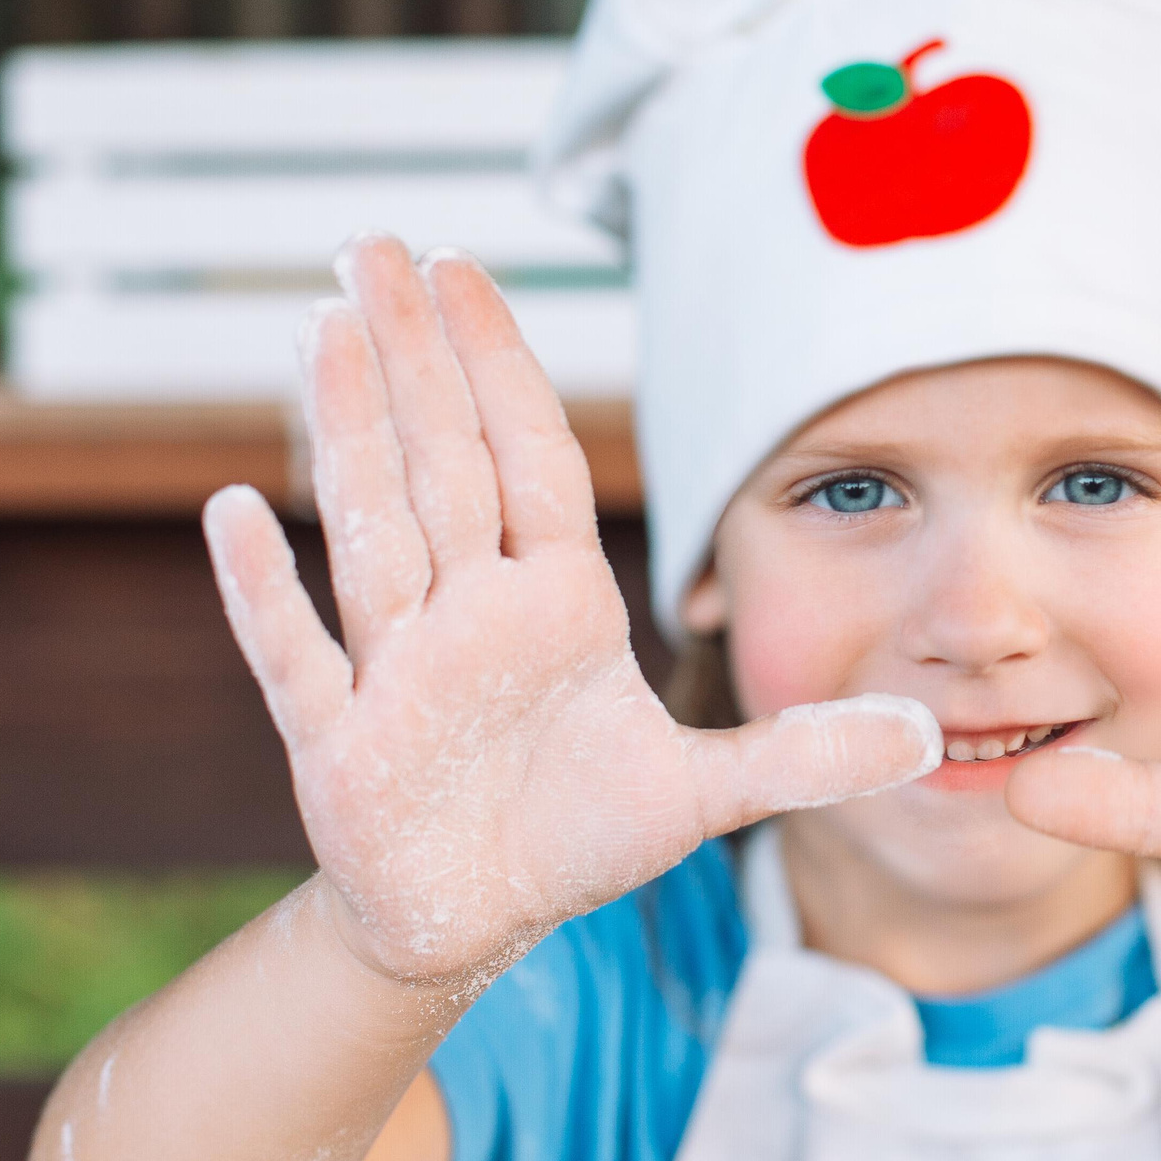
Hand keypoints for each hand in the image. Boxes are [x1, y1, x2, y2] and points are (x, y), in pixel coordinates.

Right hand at [202, 237, 938, 987]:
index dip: (503, 368)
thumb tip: (931, 733)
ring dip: (348, 434)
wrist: (478, 917)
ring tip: (324, 326)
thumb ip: (804, 754)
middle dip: (415, 357)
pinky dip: (264, 593)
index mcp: (555, 602)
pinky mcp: (341, 745)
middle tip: (373, 243)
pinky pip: (298, 656)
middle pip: (444, 464)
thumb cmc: (576, 831)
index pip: (530, 459)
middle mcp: (471, 614)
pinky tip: (229, 511)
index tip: (465, 270)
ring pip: (373, 532)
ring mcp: (398, 671)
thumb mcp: (704, 794)